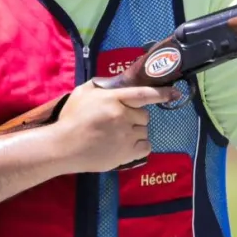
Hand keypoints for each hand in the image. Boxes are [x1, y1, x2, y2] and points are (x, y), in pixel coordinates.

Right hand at [54, 82, 179, 172]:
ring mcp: (126, 135)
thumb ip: (101, 85)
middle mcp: (123, 115)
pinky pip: (146, 146)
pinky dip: (140, 146)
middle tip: (119, 122)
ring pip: (145, 130)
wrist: (62, 147)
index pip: (144, 93)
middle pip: (145, 115)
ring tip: (118, 135)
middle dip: (135, 117)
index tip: (174, 93)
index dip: (161, 93)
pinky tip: (126, 146)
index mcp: (113, 98)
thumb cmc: (70, 118)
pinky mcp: (126, 153)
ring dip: (136, 131)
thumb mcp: (82, 93)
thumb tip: (116, 83)